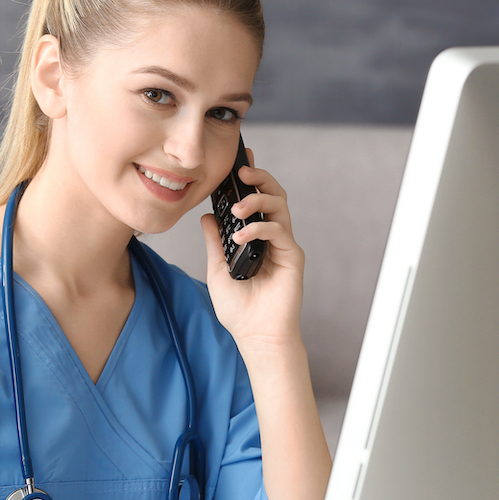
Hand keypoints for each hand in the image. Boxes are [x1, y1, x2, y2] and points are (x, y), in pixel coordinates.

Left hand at [200, 154, 304, 354]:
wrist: (256, 336)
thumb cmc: (239, 309)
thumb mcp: (217, 269)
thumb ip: (215, 242)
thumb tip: (206, 216)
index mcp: (255, 238)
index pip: (254, 201)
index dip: (248, 181)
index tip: (236, 164)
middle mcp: (272, 237)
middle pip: (272, 194)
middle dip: (258, 178)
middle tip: (241, 173)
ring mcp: (283, 245)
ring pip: (279, 206)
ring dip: (257, 200)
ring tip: (237, 209)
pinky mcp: (292, 256)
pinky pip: (278, 231)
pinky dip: (259, 228)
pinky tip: (240, 237)